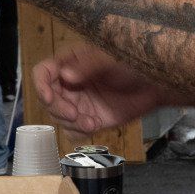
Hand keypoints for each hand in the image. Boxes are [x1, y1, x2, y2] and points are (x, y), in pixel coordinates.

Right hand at [33, 46, 167, 133]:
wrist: (154, 86)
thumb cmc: (134, 64)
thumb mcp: (110, 61)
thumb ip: (87, 66)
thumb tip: (65, 75)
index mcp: (70, 63)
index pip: (43, 72)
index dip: (41, 85)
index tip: (49, 98)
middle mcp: (69, 83)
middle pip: (47, 99)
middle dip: (59, 109)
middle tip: (75, 114)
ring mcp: (78, 102)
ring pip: (58, 117)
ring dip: (71, 123)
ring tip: (91, 122)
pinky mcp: (87, 118)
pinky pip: (72, 131)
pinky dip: (79, 132)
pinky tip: (94, 126)